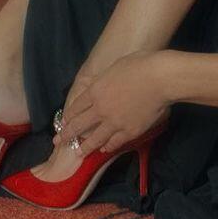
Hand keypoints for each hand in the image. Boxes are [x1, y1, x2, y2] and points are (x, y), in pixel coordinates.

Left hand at [53, 50, 170, 155]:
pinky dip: (107, 147)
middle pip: (79, 125)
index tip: (63, 122)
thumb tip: (104, 85)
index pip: (76, 107)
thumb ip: (105, 81)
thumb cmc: (139, 65)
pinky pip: (114, 143)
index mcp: (95, 91)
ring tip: (77, 153)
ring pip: (94, 139)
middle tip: (58, 142)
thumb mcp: (114, 68)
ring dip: (84, 147)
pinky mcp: (129, 132)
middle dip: (66, 135)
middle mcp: (100, 109)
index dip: (69, 116)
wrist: (159, 79)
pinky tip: (104, 149)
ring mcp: (114, 123)